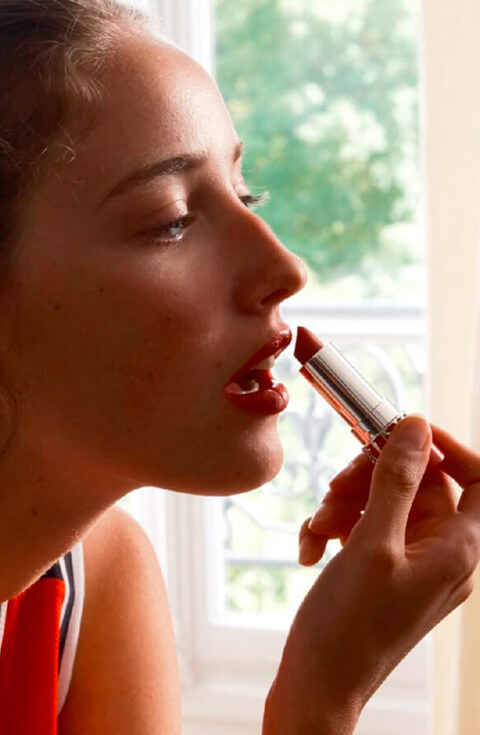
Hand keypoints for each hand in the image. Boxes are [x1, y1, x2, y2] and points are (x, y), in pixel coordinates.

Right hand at [264, 416, 479, 733]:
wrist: (316, 686)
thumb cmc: (349, 626)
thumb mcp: (373, 542)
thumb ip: (397, 480)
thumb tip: (417, 427)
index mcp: (457, 548)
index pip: (477, 478)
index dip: (446, 447)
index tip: (400, 432)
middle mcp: (442, 554)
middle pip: (417, 485)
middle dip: (370, 479)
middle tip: (336, 487)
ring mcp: (412, 563)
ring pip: (384, 502)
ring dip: (345, 505)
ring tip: (319, 528)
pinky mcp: (383, 571)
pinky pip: (366, 528)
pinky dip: (338, 528)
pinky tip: (313, 547)